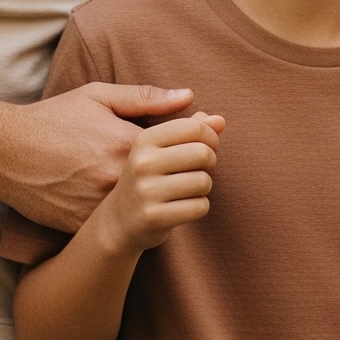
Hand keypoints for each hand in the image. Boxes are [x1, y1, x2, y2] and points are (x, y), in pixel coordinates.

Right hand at [0, 82, 193, 230]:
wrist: (3, 152)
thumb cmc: (51, 119)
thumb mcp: (97, 97)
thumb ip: (146, 97)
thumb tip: (189, 97)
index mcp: (127, 143)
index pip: (186, 147)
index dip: (200, 143)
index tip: (204, 141)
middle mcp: (118, 177)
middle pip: (176, 180)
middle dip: (186, 171)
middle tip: (185, 165)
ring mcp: (100, 205)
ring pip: (152, 206)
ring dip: (160, 196)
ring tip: (155, 184)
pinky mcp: (83, 225)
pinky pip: (119, 223)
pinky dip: (126, 213)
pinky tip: (125, 203)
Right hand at [88, 113, 222, 254]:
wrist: (120, 219)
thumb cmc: (149, 177)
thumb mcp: (161, 147)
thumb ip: (191, 129)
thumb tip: (220, 120)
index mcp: (144, 140)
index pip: (194, 128)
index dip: (210, 137)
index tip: (206, 147)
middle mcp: (142, 163)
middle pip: (203, 153)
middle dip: (210, 162)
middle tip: (198, 170)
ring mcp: (146, 191)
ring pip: (203, 182)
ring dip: (204, 187)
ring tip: (188, 189)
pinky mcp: (154, 217)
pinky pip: (199, 207)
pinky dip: (199, 207)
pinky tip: (183, 206)